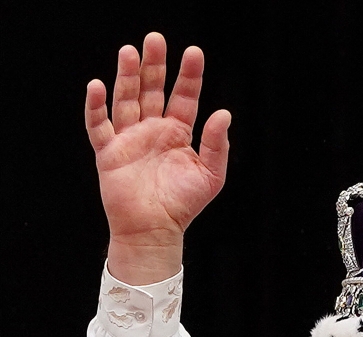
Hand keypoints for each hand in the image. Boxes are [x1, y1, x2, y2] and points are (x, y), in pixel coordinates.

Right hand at [86, 32, 230, 283]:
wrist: (155, 230)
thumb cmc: (183, 204)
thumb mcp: (211, 175)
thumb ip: (216, 144)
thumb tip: (223, 113)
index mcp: (178, 133)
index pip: (184, 96)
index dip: (189, 75)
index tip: (193, 52)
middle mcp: (153, 130)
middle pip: (153, 90)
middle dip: (155, 65)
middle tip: (156, 39)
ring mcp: (130, 138)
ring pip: (126, 100)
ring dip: (128, 77)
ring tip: (130, 52)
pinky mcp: (109, 152)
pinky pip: (98, 125)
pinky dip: (96, 106)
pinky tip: (97, 86)